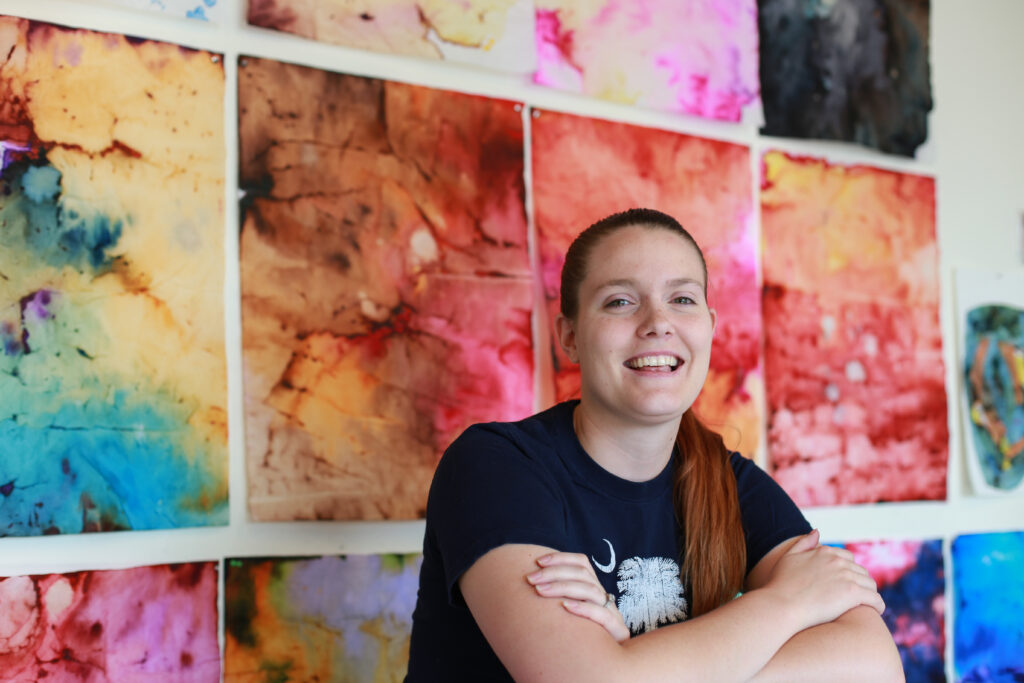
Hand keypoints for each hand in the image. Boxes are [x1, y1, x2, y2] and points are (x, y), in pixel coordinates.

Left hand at [526, 551, 629, 641]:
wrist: (606, 661)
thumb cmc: (582, 635)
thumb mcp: (569, 613)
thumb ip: (558, 597)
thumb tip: (530, 583)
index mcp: (594, 588)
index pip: (582, 562)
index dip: (561, 558)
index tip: (538, 562)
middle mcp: (604, 596)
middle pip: (583, 574)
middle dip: (554, 573)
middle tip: (531, 579)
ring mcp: (612, 612)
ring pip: (590, 590)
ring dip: (562, 588)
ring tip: (540, 591)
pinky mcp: (616, 630)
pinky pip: (601, 615)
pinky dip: (583, 608)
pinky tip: (565, 607)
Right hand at [763, 530, 884, 631]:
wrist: (781, 605)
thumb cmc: (781, 584)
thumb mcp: (789, 557)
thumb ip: (804, 543)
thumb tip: (817, 532)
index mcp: (824, 552)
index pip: (847, 558)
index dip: (848, 571)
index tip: (847, 583)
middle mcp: (838, 561)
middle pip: (861, 571)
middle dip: (860, 583)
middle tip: (858, 597)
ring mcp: (846, 576)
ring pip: (870, 584)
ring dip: (870, 593)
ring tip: (867, 604)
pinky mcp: (853, 593)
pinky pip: (875, 599)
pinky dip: (878, 605)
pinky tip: (876, 611)